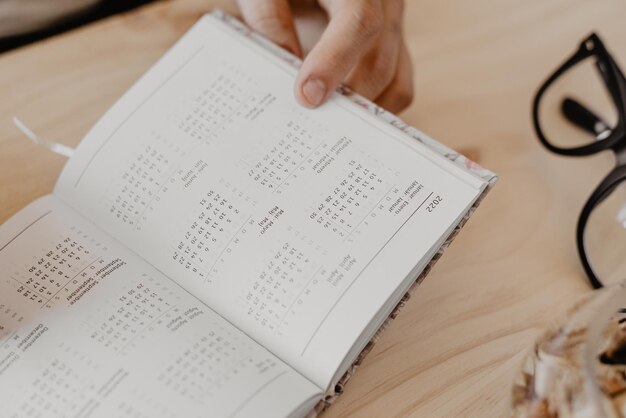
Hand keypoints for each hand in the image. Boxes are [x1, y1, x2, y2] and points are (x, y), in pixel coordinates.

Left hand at [236, 0, 413, 112]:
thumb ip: (269, 15)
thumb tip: (285, 63)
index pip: (360, 23)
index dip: (334, 62)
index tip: (307, 96)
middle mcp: (387, 5)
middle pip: (380, 62)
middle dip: (346, 99)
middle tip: (312, 124)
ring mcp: (394, 30)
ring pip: (396, 83)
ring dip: (361, 110)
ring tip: (326, 124)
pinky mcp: (392, 49)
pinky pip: (396, 87)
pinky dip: (371, 108)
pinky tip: (340, 115)